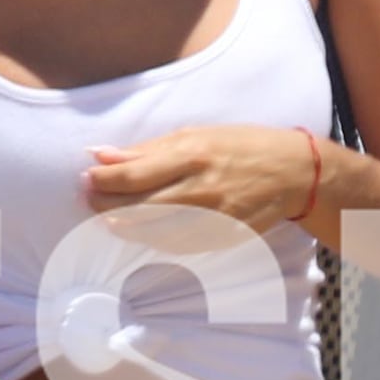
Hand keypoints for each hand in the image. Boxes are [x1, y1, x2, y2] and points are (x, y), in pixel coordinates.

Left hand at [83, 123, 324, 232]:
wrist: (293, 172)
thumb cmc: (240, 146)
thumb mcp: (196, 134)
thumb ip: (148, 149)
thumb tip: (101, 155)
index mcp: (192, 153)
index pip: (134, 173)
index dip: (103, 179)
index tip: (86, 177)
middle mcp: (200, 187)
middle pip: (139, 205)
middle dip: (106, 204)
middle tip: (89, 199)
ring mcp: (212, 216)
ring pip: (154, 230)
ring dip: (125, 226)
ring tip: (109, 218)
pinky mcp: (221, 237)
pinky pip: (177, 245)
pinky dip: (153, 240)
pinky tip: (141, 233)